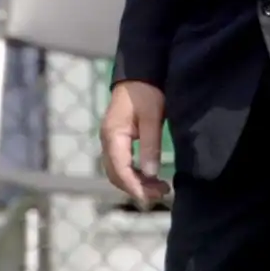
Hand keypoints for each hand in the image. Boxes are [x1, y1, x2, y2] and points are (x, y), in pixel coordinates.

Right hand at [99, 81, 171, 208]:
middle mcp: (107, 141)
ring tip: (159, 188)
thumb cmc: (147, 92)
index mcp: (113, 135)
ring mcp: (110, 140)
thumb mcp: (153, 117)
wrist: (139, 73)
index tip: (153, 197)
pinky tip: (149, 177)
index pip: (120, 169)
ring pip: (117, 171)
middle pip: (116, 174)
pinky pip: (121, 163)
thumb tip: (151, 174)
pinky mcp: (116, 139)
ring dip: (136, 183)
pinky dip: (134, 174)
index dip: (135, 186)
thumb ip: (150, 146)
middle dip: (137, 188)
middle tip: (162, 194)